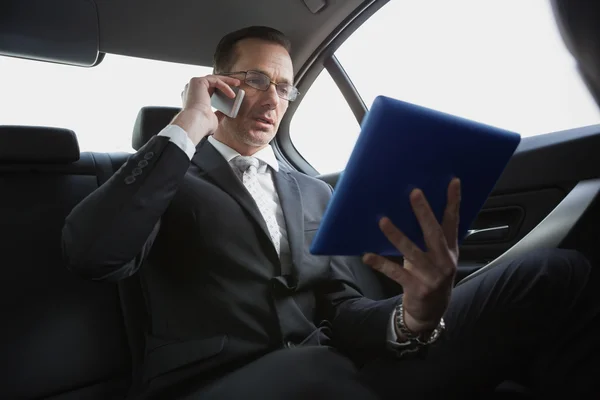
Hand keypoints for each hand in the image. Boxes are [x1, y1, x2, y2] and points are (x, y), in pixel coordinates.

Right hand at [172, 75, 240, 144]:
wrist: (196, 123)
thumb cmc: (202, 124)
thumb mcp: (212, 118)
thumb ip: (217, 114)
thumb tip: (223, 113)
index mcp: (193, 98)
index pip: (207, 90)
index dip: (219, 90)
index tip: (230, 93)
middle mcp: (191, 90)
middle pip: (211, 82)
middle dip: (225, 82)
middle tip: (236, 84)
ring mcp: (193, 85)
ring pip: (213, 79)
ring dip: (226, 81)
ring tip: (237, 84)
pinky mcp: (197, 81)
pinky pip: (215, 80)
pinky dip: (225, 86)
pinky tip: (232, 94)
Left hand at [363, 178, 460, 335]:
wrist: (431, 312)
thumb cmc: (430, 276)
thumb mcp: (436, 257)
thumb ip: (427, 237)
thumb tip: (410, 210)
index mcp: (450, 249)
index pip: (453, 222)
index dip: (454, 202)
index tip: (453, 181)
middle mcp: (444, 260)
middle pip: (434, 233)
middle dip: (424, 212)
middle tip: (414, 193)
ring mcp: (432, 275)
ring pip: (412, 252)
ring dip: (396, 236)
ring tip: (383, 221)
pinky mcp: (417, 288)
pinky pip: (396, 273)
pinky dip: (381, 264)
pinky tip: (366, 256)